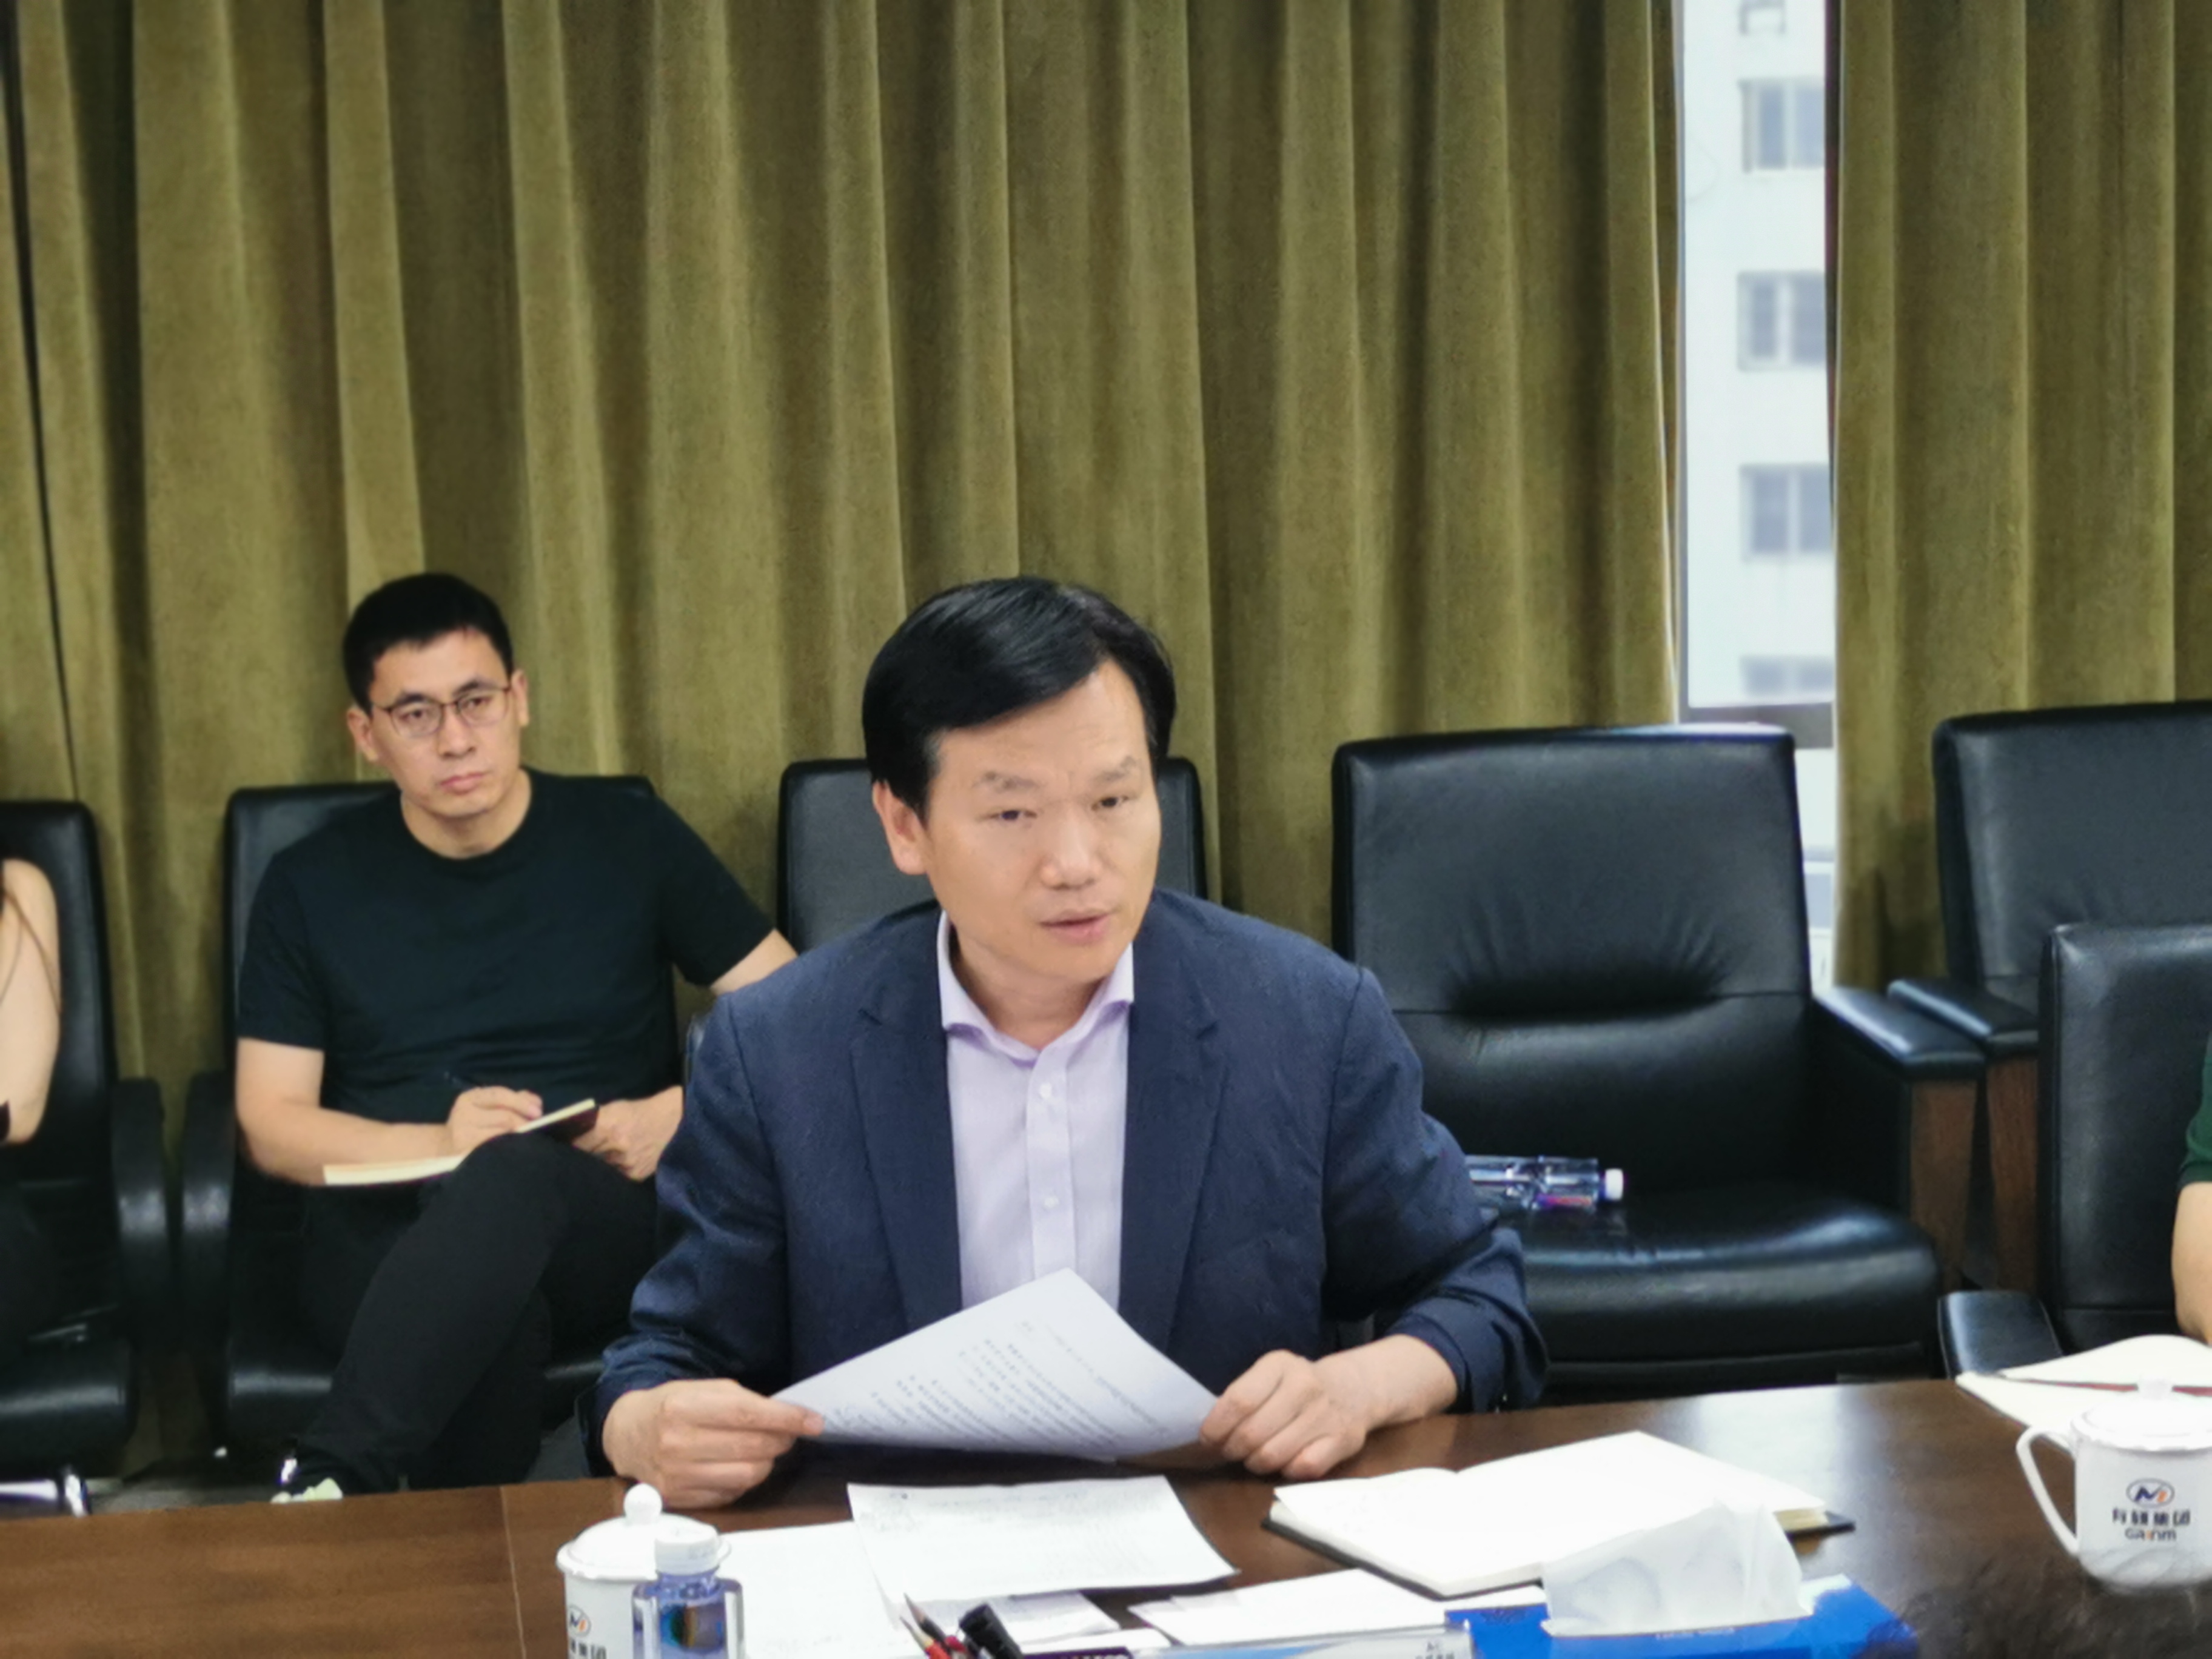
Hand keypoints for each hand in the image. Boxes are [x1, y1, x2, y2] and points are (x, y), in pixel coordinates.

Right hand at [444, 1086, 540, 1156]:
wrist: (446, 1146)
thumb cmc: (475, 1122)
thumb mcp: (489, 1105)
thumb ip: (514, 1099)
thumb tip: (535, 1102)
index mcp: (469, 1098)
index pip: (500, 1095)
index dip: (522, 1103)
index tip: (538, 1112)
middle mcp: (463, 1114)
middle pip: (504, 1117)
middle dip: (524, 1122)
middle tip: (535, 1129)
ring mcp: (462, 1136)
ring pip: (501, 1135)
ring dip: (518, 1137)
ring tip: (527, 1140)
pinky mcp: (465, 1154)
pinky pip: (493, 1151)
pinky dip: (507, 1149)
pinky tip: (514, 1150)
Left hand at [574, 1089, 682, 1180]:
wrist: (672, 1121)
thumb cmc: (638, 1112)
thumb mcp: (613, 1109)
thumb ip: (591, 1122)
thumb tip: (567, 1134)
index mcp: (607, 1127)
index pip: (575, 1145)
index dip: (568, 1148)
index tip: (563, 1150)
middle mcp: (616, 1148)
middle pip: (586, 1160)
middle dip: (579, 1160)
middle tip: (574, 1159)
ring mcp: (627, 1164)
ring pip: (599, 1172)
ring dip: (594, 1169)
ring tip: (593, 1164)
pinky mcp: (635, 1176)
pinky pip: (614, 1178)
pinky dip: (610, 1173)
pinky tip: (611, 1167)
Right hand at [603, 1379, 822, 1508]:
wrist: (627, 1434)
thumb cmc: (671, 1406)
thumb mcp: (701, 1389)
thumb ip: (741, 1401)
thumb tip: (787, 1417)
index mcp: (684, 1407)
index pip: (748, 1415)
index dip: (787, 1419)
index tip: (814, 1421)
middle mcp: (677, 1443)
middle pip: (752, 1448)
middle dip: (781, 1440)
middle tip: (788, 1433)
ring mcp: (677, 1476)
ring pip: (747, 1475)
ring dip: (767, 1462)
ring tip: (765, 1450)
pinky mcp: (678, 1499)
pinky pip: (730, 1493)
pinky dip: (745, 1480)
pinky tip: (741, 1466)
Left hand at [1200, 1351, 1376, 1480]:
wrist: (1354, 1389)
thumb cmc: (1297, 1385)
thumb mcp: (1270, 1376)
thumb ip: (1243, 1397)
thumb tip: (1209, 1433)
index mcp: (1279, 1365)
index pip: (1239, 1401)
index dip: (1217, 1426)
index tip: (1208, 1439)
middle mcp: (1304, 1386)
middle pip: (1252, 1433)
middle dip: (1233, 1449)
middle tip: (1231, 1451)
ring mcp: (1325, 1414)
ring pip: (1273, 1455)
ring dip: (1256, 1463)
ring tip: (1254, 1457)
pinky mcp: (1342, 1441)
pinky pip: (1302, 1469)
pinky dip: (1286, 1470)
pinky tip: (1284, 1461)